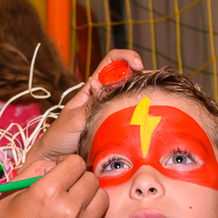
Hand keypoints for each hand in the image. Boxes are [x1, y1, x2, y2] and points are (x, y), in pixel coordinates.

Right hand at [0, 155, 106, 217]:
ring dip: (90, 195)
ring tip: (74, 202)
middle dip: (79, 178)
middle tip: (67, 187)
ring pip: (102, 197)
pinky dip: (88, 215)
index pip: (76, 163)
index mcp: (47, 191)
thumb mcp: (11, 192)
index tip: (60, 170)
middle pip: (92, 178)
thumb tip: (55, 164)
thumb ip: (34, 170)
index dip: (67, 163)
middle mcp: (68, 208)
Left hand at [24, 49, 144, 165]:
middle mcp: (108, 96)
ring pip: (136, 98)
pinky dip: (147, 116)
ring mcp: (115, 112)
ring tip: (159, 101)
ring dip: (149, 96)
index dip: (126, 57)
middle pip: (131, 77)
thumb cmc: (60, 136)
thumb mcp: (75, 118)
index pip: (113, 61)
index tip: (138, 65)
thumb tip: (106, 87)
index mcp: (94, 86)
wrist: (57, 160)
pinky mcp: (121, 129)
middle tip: (155, 86)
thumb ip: (92, 104)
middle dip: (145, 77)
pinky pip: (136, 118)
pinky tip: (153, 118)